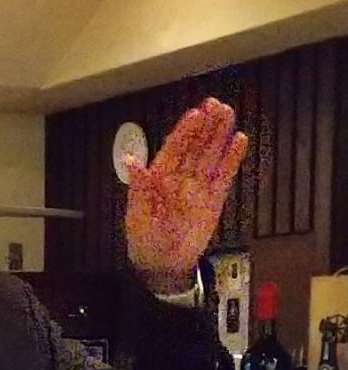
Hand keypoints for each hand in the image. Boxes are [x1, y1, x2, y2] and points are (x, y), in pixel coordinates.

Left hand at [125, 98, 247, 291]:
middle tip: (217, 105)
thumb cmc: (144, 238)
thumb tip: (130, 161)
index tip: (196, 114)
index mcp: (160, 176)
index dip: (185, 131)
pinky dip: (232, 159)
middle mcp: (181, 177)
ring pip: (211, 155)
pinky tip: (239, 140)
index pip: (175, 148)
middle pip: (196, 146)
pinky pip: (224, 176)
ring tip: (228, 113)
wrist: (162, 264)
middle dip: (206, 126)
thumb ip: (138, 185)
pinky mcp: (213, 200)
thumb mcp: (136, 212)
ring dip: (219, 135)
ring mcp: (198, 187)